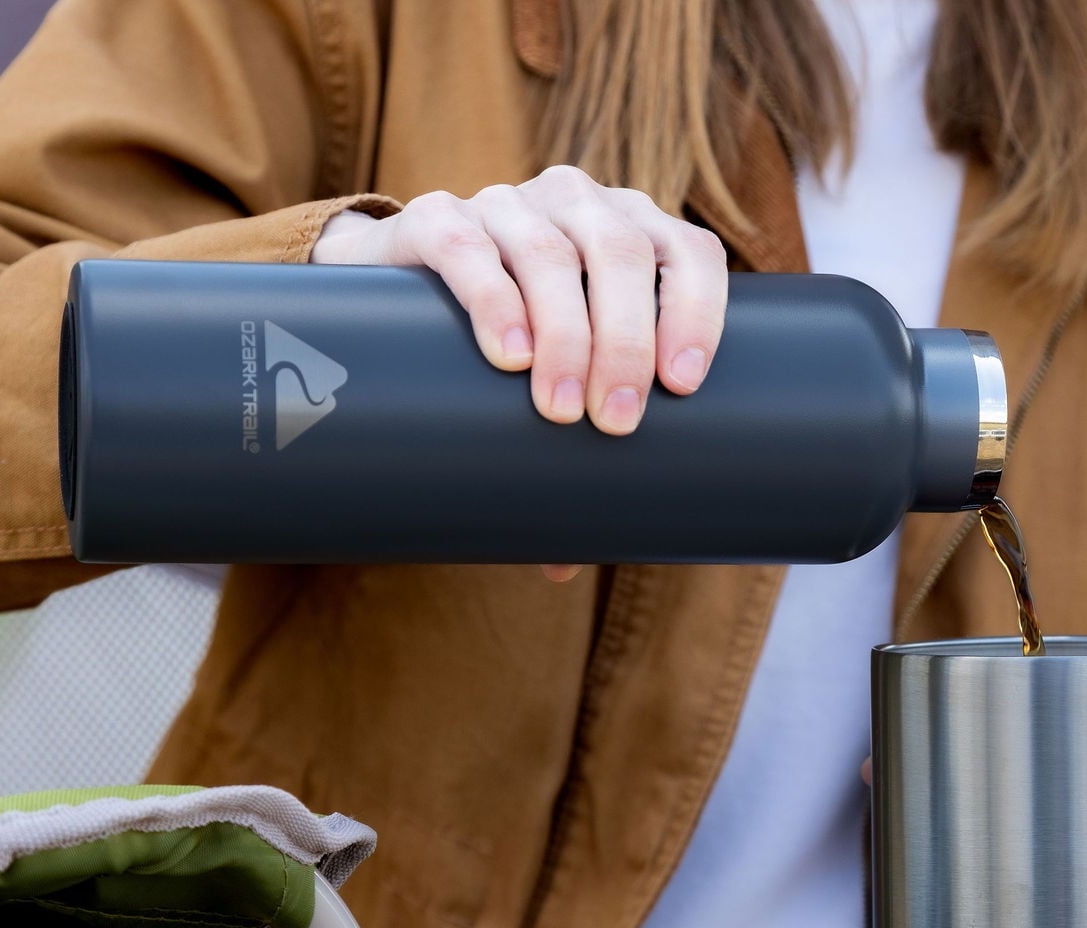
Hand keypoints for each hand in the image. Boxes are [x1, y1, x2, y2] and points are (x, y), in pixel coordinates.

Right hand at [313, 168, 729, 581]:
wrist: (389, 301)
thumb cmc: (506, 356)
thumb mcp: (556, 383)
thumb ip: (577, 454)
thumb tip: (569, 562)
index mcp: (630, 232)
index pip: (687, 252)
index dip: (698, 310)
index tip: (683, 384)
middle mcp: (576, 206)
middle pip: (622, 253)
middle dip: (625, 341)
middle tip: (615, 422)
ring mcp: (506, 205)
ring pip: (552, 252)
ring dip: (565, 334)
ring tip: (558, 409)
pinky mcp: (435, 217)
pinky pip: (470, 247)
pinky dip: (494, 301)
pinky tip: (508, 355)